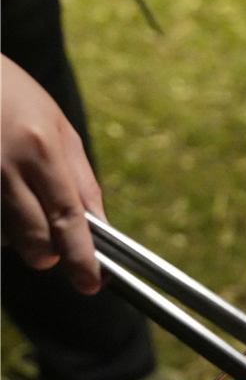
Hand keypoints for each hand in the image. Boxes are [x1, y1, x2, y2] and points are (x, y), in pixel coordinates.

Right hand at [1, 54, 105, 293]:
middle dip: (49, 252)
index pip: (67, 216)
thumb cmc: (15, 96)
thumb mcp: (60, 128)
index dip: (81, 255)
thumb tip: (101, 228)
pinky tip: (0, 192)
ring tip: (15, 191)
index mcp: (40, 148)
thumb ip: (81, 180)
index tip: (92, 283)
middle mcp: (4, 165)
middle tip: (52, 239)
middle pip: (33, 240)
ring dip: (17, 233)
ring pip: (5, 238)